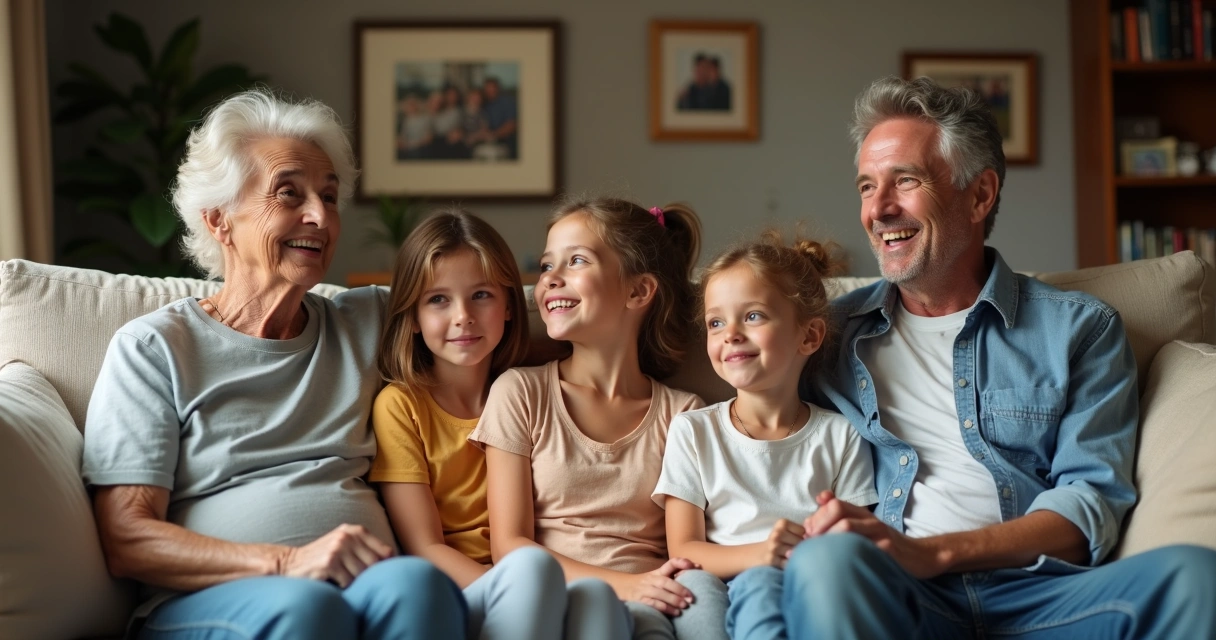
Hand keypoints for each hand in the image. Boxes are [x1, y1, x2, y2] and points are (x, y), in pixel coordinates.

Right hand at [276, 524, 394, 587]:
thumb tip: (394, 561)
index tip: (381, 575)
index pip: (386, 551)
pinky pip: (349, 581)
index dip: (386, 566)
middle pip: (375, 564)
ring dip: (355, 581)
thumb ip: (366, 548)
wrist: (290, 563)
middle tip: (360, 580)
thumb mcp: (345, 545)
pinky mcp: (329, 562)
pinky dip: (344, 586)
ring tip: (344, 578)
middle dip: (369, 576)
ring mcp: (338, 548)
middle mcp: (348, 536)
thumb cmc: (323, 557)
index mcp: (356, 530)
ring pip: (362, 574)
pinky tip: (335, 582)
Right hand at [624, 557, 700, 615]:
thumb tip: (696, 570)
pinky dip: (664, 608)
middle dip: (680, 589)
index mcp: (657, 572)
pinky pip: (652, 603)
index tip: (694, 566)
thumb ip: (673, 576)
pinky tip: (674, 612)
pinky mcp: (640, 600)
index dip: (682, 563)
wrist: (622, 587)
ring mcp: (644, 589)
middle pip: (666, 581)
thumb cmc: (646, 584)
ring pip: (660, 593)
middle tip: (691, 597)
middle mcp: (651, 579)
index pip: (670, 563)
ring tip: (685, 606)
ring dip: (673, 599)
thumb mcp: (658, 577)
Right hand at [756, 519, 805, 568]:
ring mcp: (774, 547)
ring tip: (788, 556)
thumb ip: (801, 531)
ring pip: (796, 553)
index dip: (802, 537)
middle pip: (800, 542)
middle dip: (800, 548)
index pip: (803, 531)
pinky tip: (784, 562)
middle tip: (792, 549)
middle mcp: (777, 534)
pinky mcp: (771, 559)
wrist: (759, 555)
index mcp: (782, 523)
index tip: (795, 540)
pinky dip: (789, 565)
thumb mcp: (787, 531)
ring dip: (795, 557)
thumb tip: (817, 535)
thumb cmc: (779, 543)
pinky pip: (789, 563)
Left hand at [803, 491, 947, 578]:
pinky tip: (838, 564)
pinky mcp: (887, 550)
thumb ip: (842, 513)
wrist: (920, 556)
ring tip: (819, 552)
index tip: (807, 533)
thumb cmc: (885, 542)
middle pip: (837, 510)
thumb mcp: (864, 526)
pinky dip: (847, 555)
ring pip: (847, 527)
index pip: (833, 504)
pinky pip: (864, 549)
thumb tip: (820, 498)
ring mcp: (879, 533)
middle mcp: (869, 519)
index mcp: (861, 513)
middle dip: (819, 525)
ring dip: (828, 538)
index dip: (816, 517)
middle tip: (810, 542)